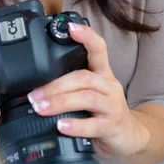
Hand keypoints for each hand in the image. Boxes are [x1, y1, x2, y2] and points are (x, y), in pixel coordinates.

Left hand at [27, 23, 148, 160]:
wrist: (128, 136)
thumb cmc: (102, 111)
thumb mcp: (89, 92)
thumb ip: (70, 84)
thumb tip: (36, 84)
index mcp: (102, 73)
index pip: (98, 49)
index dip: (86, 36)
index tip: (71, 27)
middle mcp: (109, 86)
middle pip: (83, 77)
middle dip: (56, 85)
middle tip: (34, 94)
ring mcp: (112, 106)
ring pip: (87, 98)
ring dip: (60, 102)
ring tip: (41, 107)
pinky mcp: (112, 127)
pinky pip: (94, 125)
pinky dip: (76, 125)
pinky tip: (61, 126)